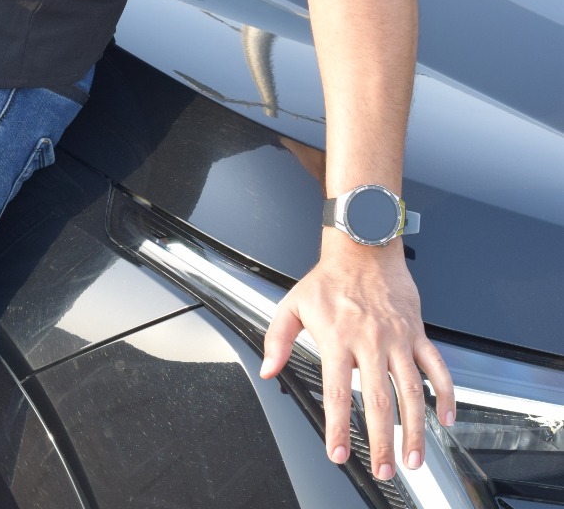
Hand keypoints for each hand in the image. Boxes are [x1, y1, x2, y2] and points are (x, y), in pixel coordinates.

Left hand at [260, 235, 454, 479]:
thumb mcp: (294, 303)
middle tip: (384, 470)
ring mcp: (397, 338)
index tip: (339, 453)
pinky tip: (446, 418)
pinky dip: (445, 393)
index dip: (338, 427)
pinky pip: (437, 366)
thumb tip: (269, 369)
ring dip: (415, 429)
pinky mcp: (417, 333)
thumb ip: (278, 338)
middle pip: (378, 400)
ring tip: (413, 458)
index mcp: (338, 338)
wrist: (364, 246)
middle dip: (382, 441)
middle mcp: (370, 341)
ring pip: (411, 390)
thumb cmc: (330, 277)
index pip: (337, 392)